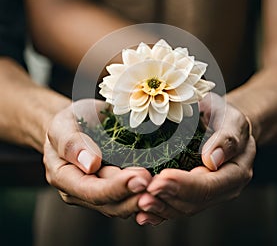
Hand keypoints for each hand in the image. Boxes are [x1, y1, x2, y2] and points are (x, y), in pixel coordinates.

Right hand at [44, 99, 154, 217]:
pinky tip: (163, 187)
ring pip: (124, 204)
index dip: (117, 188)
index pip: (92, 191)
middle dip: (136, 195)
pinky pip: (131, 195)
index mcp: (65, 178)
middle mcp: (82, 190)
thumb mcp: (63, 125)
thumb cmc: (69, 121)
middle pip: (111, 203)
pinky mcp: (115, 184)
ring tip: (164, 188)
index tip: (140, 178)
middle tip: (158, 183)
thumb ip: (71, 144)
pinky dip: (147, 193)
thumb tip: (91, 164)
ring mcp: (100, 189)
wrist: (77, 122)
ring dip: (145, 199)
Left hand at [136, 93, 255, 221]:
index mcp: (235, 173)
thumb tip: (211, 161)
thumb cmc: (226, 117)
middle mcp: (221, 189)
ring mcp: (206, 193)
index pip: (208, 185)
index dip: (184, 184)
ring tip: (139, 201)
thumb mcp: (232, 120)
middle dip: (167, 197)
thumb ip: (227, 139)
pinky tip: (142, 214)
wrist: (222, 122)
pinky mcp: (191, 192)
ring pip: (182, 208)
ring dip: (159, 207)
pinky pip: (175, 206)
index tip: (162, 178)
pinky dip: (159, 211)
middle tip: (144, 192)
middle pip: (193, 202)